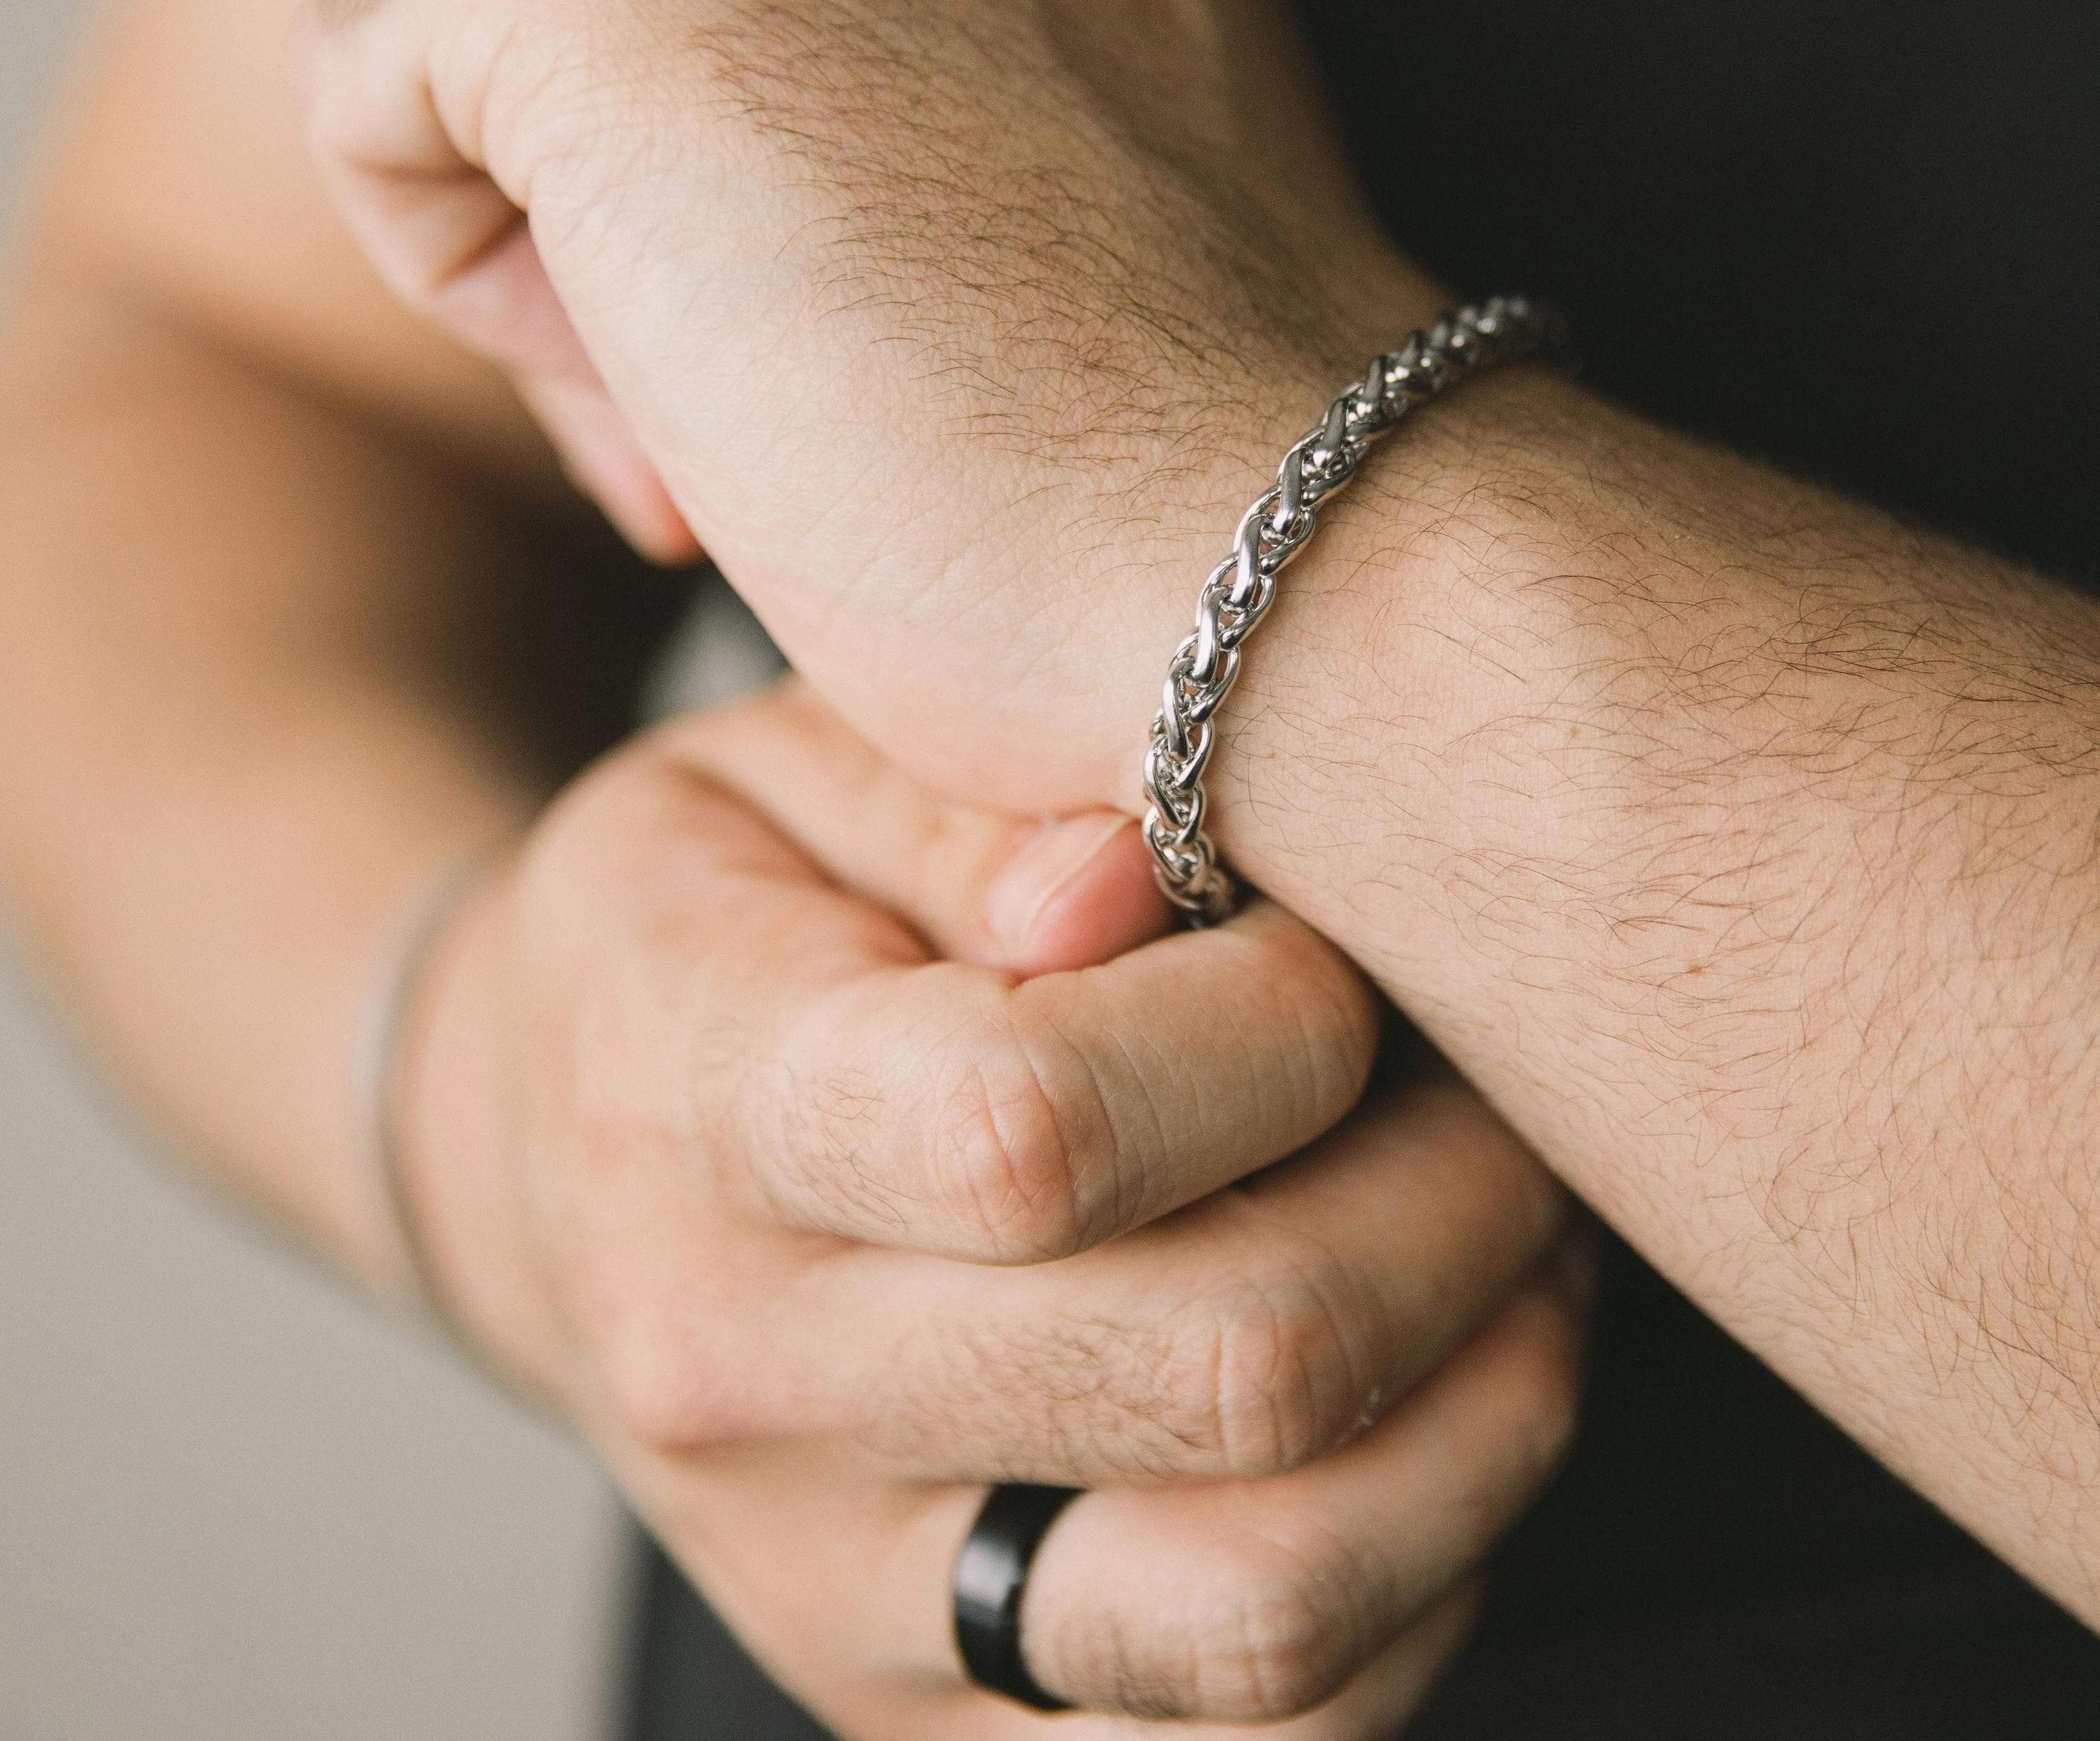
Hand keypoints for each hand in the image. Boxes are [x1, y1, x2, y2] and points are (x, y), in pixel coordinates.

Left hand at [303, 0, 1444, 816]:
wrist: (1263, 557)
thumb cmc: (1187, 450)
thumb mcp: (1064, 168)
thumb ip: (909, 74)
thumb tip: (724, 154)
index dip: (754, 188)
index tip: (857, 360)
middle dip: (654, 216)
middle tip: (798, 414)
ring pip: (485, 36)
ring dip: (583, 260)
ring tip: (756, 419)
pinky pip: (370, 86)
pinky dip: (464, 276)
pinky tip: (667, 393)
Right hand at [404, 677, 1580, 1733]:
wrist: (548, 1159)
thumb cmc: (704, 923)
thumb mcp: (783, 767)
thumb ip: (963, 802)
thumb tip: (1145, 878)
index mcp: (703, 1109)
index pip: (1036, 1129)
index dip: (1272, 1028)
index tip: (1321, 957)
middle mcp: (756, 1390)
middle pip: (1221, 1370)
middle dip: (1447, 1207)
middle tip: (1482, 1095)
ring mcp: (842, 1591)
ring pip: (1272, 1607)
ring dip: (1483, 1415)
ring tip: (1502, 1251)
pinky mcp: (929, 1708)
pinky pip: (1260, 1730)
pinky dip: (1416, 1579)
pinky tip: (1419, 1406)